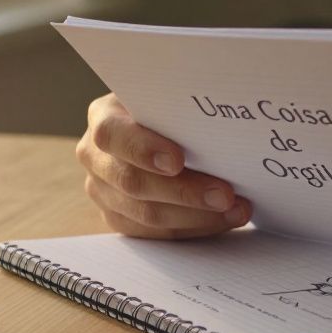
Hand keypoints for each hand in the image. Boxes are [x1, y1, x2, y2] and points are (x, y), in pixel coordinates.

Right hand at [77, 93, 250, 238]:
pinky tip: (222, 220)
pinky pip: (154, 234)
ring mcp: (103, 192)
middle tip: (225, 195)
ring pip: (146, 215)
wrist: (157, 128)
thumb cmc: (168, 110)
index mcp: (103, 118)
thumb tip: (221, 125)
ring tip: (235, 210)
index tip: (177, 160)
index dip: (143, 149)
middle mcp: (96, 157)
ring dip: (196, 216)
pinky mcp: (119, 218)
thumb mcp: (168, 98)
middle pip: (133, 182)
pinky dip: (193, 228)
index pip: (112, 135)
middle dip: (184, 192)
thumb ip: (181, 109)